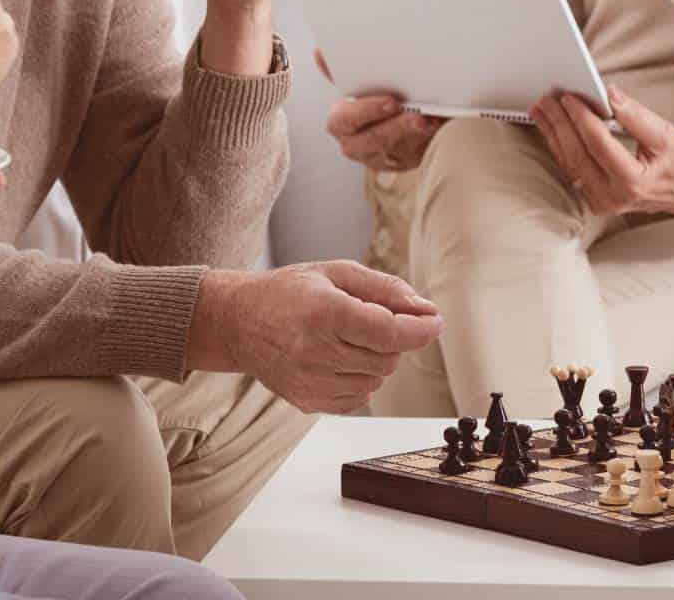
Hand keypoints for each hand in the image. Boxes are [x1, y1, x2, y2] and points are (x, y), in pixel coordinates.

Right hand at [188, 261, 444, 412]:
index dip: (419, 329)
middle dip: (393, 340)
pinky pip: (357, 399)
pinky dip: (360, 380)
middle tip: (373, 320)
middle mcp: (316, 351)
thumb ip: (384, 288)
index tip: (436, 321)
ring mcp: (310, 382)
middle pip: (387, 358)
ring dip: (376, 360)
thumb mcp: (335, 273)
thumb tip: (424, 308)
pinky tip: (339, 359)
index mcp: (325, 313)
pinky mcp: (306, 402)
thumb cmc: (288, 291)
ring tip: (349, 338)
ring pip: (375, 381)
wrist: (238, 322)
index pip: (389, 331)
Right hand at [317, 48, 444, 171]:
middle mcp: (353, 144)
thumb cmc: (367, 98)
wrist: (384, 118)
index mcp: (339, 122)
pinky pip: (412, 155)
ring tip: (431, 120)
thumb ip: (338, 71)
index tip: (392, 102)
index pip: (343, 121)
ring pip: (394, 151)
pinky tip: (436, 125)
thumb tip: (320, 52)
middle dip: (396, 128)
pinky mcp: (399, 163)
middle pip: (371, 141)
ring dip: (414, 135)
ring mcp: (376, 157)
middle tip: (418, 116)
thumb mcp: (353, 84)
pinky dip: (425, 139)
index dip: (367, 112)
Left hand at [529, 86, 673, 218]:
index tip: (569, 98)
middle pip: (577, 154)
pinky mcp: (594, 200)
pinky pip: (571, 171)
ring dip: (553, 134)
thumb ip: (636, 116)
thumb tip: (610, 95)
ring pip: (569, 164)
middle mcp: (614, 197)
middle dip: (559, 123)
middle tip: (547, 100)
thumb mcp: (665, 135)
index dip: (581, 118)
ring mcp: (601, 202)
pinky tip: (552, 129)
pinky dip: (560, 147)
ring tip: (542, 111)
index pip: (599, 144)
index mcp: (633, 182)